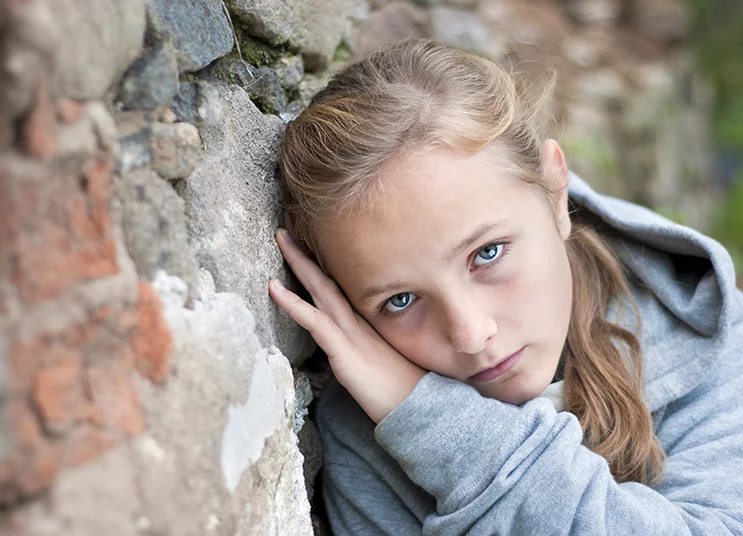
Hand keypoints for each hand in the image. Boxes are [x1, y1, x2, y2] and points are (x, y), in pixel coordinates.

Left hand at [269, 228, 425, 423]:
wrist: (424, 412)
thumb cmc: (407, 394)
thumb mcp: (386, 366)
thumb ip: (370, 352)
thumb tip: (355, 351)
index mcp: (369, 326)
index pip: (342, 289)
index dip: (324, 267)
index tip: (309, 245)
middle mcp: (360, 323)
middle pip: (329, 281)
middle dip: (308, 254)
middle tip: (288, 229)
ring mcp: (352, 335)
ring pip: (321, 291)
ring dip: (300, 263)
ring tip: (281, 237)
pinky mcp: (345, 353)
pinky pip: (314, 321)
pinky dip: (293, 303)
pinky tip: (274, 288)